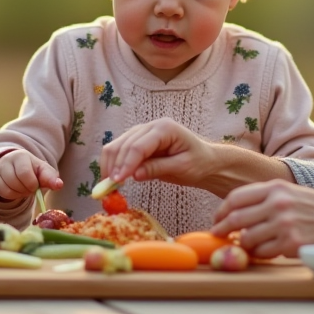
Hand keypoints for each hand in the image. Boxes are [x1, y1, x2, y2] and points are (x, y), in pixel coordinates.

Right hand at [0, 150, 62, 203]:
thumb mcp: (43, 171)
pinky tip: (17, 191)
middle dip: (26, 189)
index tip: (36, 185)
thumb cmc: (33, 170)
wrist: (17, 167)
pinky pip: (2, 193)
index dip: (32, 184)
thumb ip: (51, 177)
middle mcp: (7, 161)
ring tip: (24, 188)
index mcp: (21, 156)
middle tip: (31, 188)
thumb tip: (59, 185)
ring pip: (8, 189)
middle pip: (16, 183)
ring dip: (19, 193)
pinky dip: (12, 196)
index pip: (24, 173)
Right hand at [99, 118, 218, 187]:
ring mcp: (142, 133)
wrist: (204, 161)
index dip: (126, 163)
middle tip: (109, 187)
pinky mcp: (137, 142)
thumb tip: (134, 174)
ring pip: (117, 146)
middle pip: (124, 144)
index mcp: (165, 128)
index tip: (117, 181)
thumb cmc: (198, 162)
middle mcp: (150, 126)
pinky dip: (113, 164)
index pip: (138, 145)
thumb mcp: (182, 167)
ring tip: (108, 185)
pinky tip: (113, 179)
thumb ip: (158, 168)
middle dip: (114, 166)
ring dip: (110, 165)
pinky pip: (119, 151)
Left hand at [210, 180, 313, 259]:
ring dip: (243, 245)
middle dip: (223, 229)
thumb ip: (266, 199)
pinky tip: (264, 252)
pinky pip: (264, 252)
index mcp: (276, 188)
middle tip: (218, 236)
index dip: (222, 211)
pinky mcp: (291, 244)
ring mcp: (285, 224)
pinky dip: (260, 254)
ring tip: (246, 245)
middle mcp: (278, 204)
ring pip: (248, 238)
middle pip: (237, 219)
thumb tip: (235, 213)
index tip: (217, 220)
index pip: (237, 198)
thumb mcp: (292, 193)